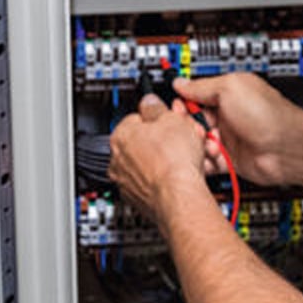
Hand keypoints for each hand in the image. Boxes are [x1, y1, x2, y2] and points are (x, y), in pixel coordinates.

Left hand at [107, 96, 211, 219]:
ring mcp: (126, 182)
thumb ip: (156, 108)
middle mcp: (117, 160)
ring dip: (164, 160)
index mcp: (121, 135)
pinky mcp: (138, 200)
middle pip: (142, 142)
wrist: (179, 197)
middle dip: (163, 140)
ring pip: (147, 164)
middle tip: (181, 139)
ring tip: (184, 158)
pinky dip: (163, 179)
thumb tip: (150, 102)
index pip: (137, 118)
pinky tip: (178, 176)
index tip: (169, 121)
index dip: (158, 119)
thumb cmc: (174, 161)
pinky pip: (151, 183)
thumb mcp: (172, 119)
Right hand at [172, 71, 297, 188]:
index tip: (177, 109)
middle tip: (194, 129)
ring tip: (209, 143)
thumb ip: (203, 86)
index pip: (193, 96)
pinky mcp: (229, 160)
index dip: (183, 104)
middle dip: (189, 127)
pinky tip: (213, 156)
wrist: (285, 149)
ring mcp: (227, 138)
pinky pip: (208, 162)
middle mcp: (226, 116)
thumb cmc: (268, 116)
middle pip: (192, 122)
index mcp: (226, 95)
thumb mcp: (230, 88)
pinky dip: (206, 161)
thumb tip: (182, 83)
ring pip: (198, 143)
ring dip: (198, 144)